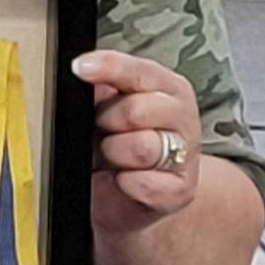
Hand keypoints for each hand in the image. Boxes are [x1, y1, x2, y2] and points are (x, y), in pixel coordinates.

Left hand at [72, 50, 201, 235]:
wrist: (128, 196)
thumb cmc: (114, 143)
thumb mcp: (104, 109)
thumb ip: (100, 89)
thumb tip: (85, 74)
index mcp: (164, 86)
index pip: (138, 71)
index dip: (109, 68)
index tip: (79, 68)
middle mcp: (180, 116)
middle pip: (136, 111)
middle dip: (107, 123)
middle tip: (101, 131)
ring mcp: (185, 154)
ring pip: (141, 148)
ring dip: (114, 155)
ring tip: (110, 158)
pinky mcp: (180, 190)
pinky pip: (145, 184)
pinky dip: (125, 183)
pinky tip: (122, 179)